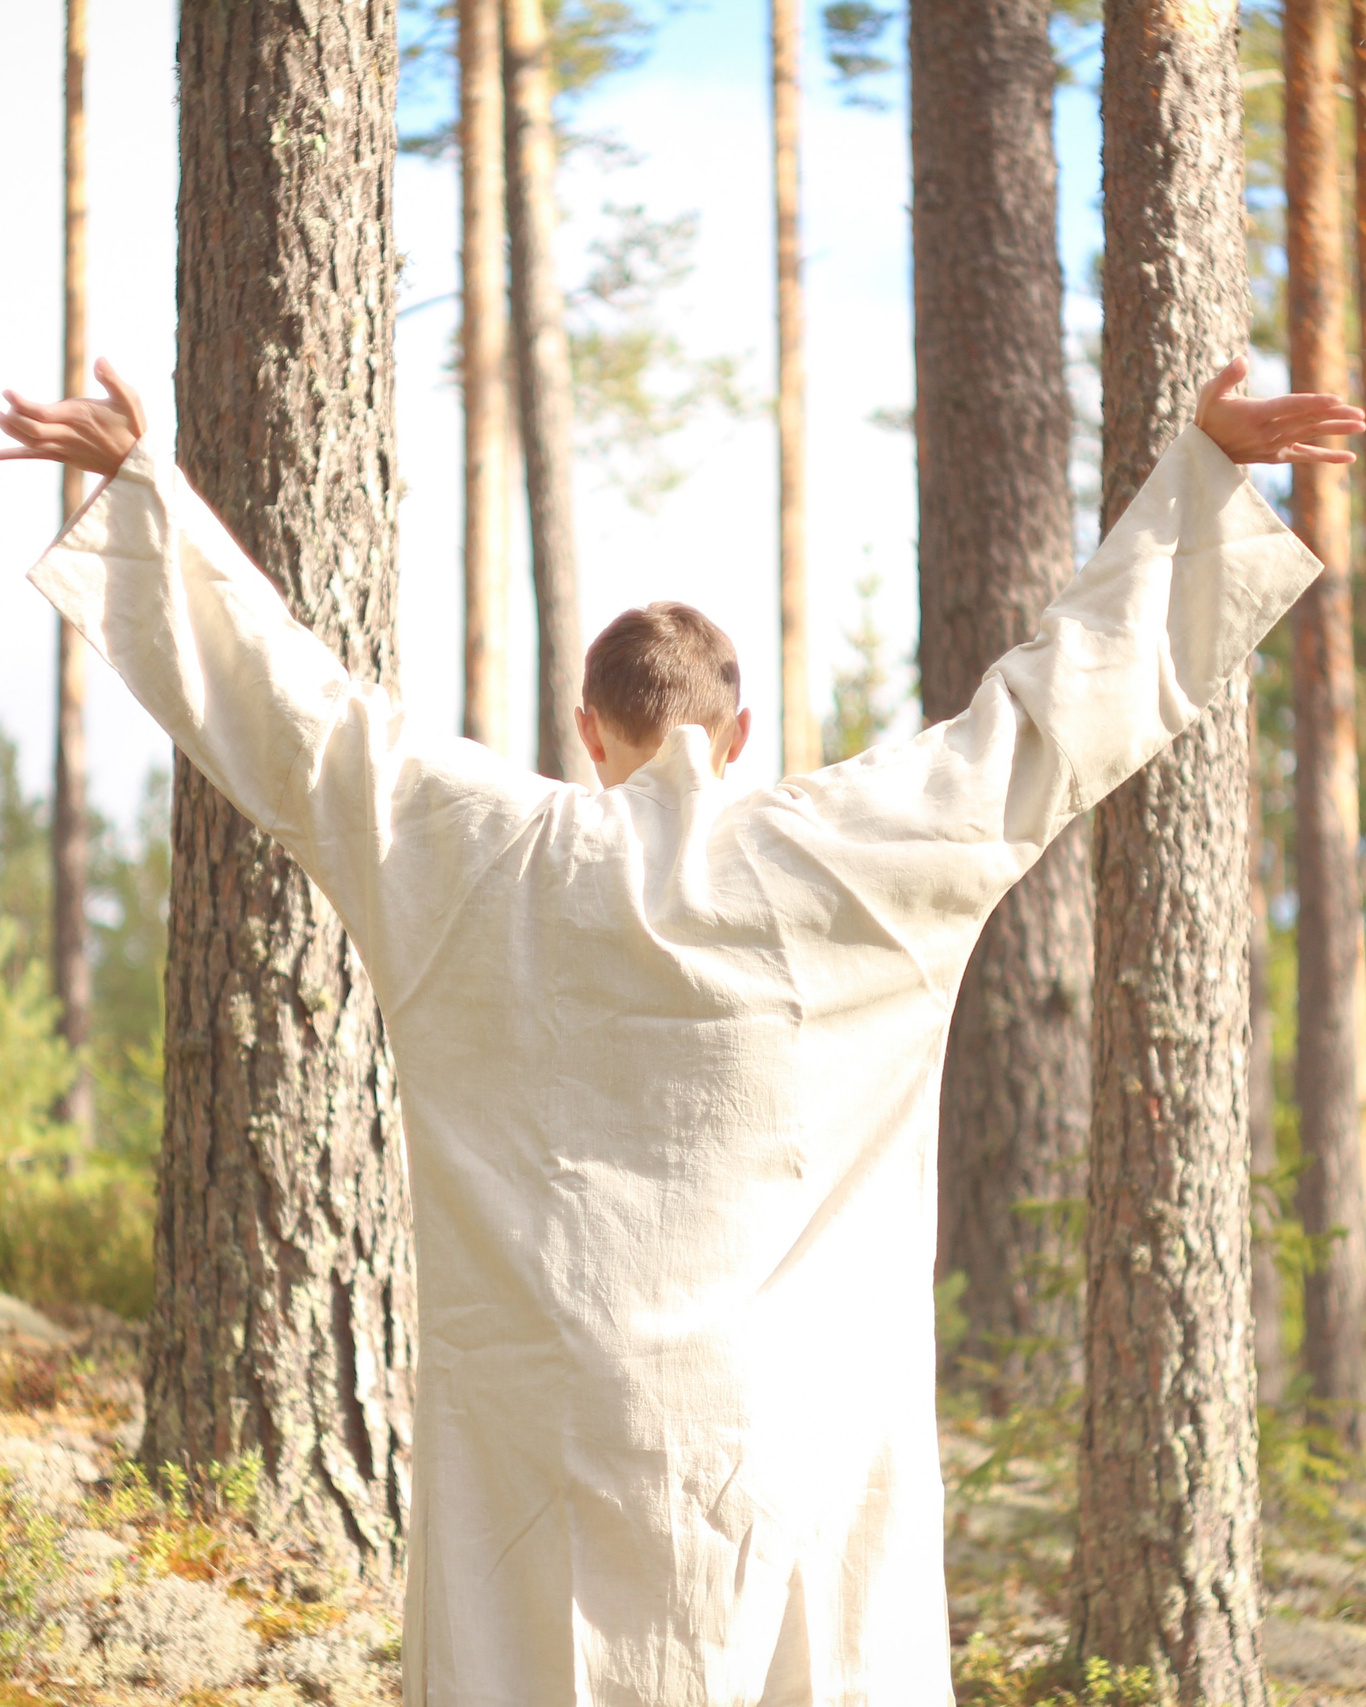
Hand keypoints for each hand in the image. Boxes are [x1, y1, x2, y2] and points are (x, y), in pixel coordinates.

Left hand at [0, 357, 145, 476]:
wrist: (135, 462)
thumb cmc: (132, 427)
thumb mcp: (129, 399)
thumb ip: (113, 379)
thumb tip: (100, 360)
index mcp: (78, 418)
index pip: (42, 414)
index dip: (21, 404)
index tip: (7, 392)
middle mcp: (67, 436)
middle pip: (30, 431)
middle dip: (11, 418)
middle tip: (1, 406)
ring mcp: (64, 449)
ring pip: (29, 443)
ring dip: (10, 431)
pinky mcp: (63, 457)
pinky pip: (35, 456)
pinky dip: (14, 455)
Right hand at [1195, 354, 1364, 464]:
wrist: (1202, 452)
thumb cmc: (1208, 416)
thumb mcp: (1210, 393)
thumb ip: (1226, 376)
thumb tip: (1242, 359)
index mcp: (1255, 415)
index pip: (1290, 407)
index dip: (1314, 403)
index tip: (1337, 400)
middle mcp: (1267, 433)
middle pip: (1306, 422)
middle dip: (1335, 418)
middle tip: (1361, 414)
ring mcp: (1273, 446)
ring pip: (1309, 436)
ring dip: (1336, 431)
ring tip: (1361, 425)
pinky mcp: (1276, 455)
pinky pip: (1305, 456)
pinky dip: (1327, 457)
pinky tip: (1349, 457)